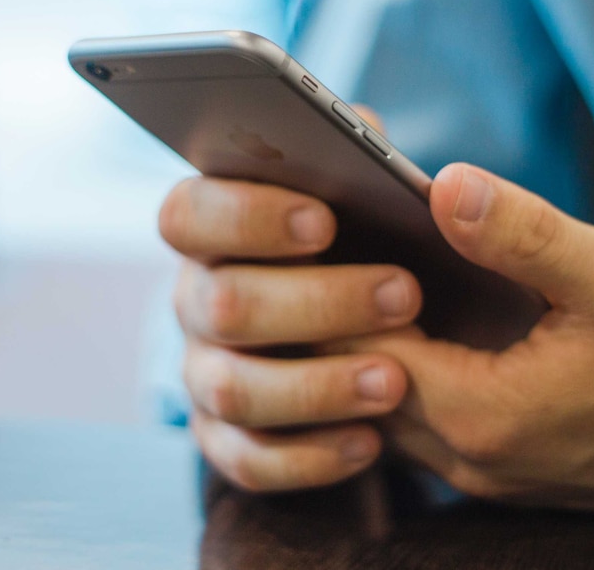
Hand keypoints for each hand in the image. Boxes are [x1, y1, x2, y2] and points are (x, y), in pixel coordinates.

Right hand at [159, 107, 424, 489]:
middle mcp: (198, 300)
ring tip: (396, 381)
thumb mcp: (366, 195)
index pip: (190, 214)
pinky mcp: (229, 438)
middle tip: (403, 295)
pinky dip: (309, 456)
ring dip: (316, 386)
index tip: (323, 221)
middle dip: (317, 302)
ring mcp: (207, 373)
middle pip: (220, 304)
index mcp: (216, 231)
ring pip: (233, 389)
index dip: (247, 216)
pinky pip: (251, 460)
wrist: (382, 331)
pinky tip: (371, 443)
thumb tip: (366, 134)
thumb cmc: (369, 245)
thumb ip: (358, 156)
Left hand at [328, 163, 593, 514]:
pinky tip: (426, 330)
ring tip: (372, 284)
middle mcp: (471, 459)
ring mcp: (487, 475)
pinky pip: (428, 426)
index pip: (362, 350)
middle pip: (364, 386)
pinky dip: (411, 377)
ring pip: (391, 411)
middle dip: (343, 320)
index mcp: (483, 414)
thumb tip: (445, 184)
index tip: (330, 234)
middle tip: (340, 251)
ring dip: (374, 351)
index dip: (337, 290)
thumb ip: (523, 233)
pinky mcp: (507, 472)